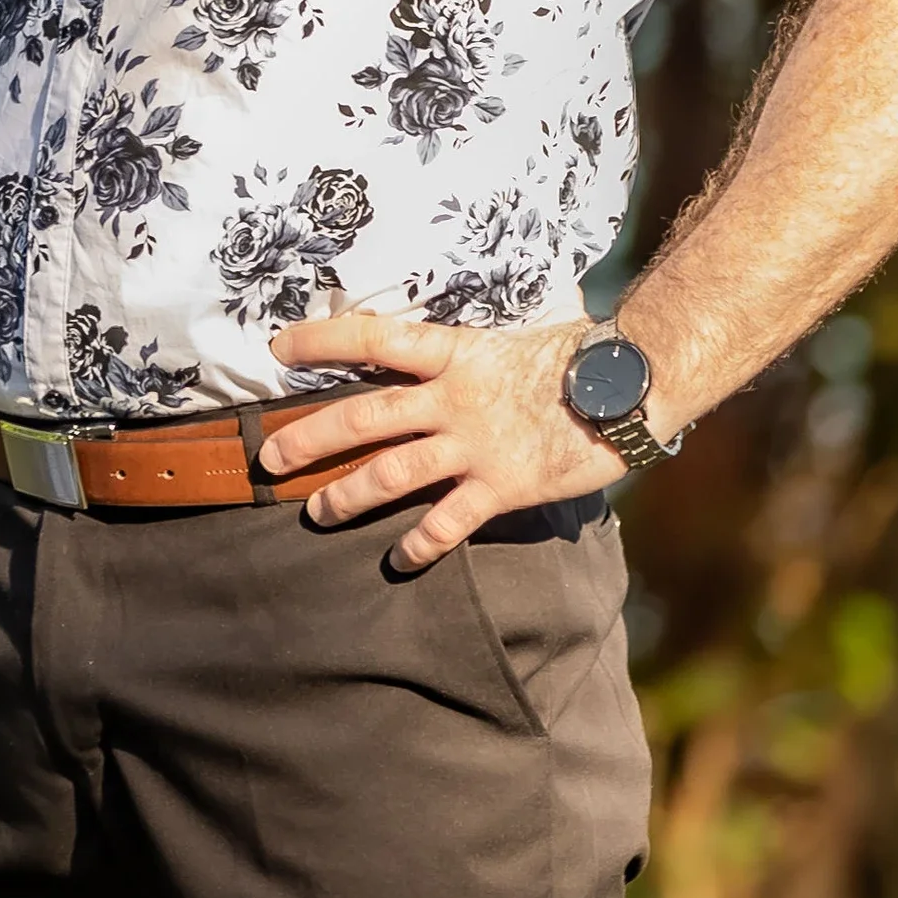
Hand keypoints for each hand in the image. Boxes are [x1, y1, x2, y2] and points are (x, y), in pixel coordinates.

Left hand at [262, 310, 623, 571]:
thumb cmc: (577, 354)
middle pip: (363, 416)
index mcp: (454, 351)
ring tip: (316, 512)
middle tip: (270, 457)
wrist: (628, 385)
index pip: (372, 338)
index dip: (322, 340)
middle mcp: (453, 398)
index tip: (279, 347)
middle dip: (310, 438)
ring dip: (347, 494)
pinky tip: (399, 560)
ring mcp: (474, 445)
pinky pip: (449, 522)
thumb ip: (473, 348)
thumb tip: (445, 345)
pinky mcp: (501, 488)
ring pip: (392, 472)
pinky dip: (420, 544)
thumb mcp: (513, 336)